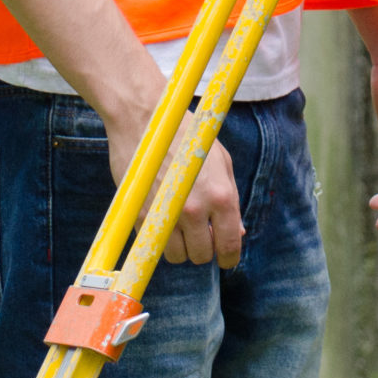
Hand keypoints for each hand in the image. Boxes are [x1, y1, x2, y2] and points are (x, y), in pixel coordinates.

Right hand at [105, 110, 244, 268]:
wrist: (145, 118)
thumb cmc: (187, 135)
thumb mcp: (220, 162)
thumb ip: (230, 199)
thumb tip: (237, 233)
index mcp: (221, 196)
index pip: (229, 246)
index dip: (228, 258)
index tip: (225, 259)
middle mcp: (195, 209)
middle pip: (201, 256)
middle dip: (203, 249)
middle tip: (200, 233)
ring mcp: (166, 213)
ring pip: (177, 256)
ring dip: (180, 246)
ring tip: (179, 225)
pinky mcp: (140, 213)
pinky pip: (153, 243)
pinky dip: (159, 237)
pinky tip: (161, 216)